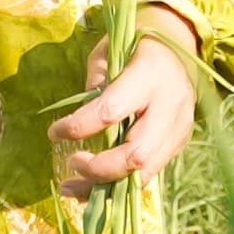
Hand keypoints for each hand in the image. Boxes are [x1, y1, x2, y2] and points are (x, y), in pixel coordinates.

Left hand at [52, 33, 198, 196]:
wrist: (180, 50)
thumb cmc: (136, 46)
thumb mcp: (109, 51)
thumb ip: (95, 84)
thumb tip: (79, 121)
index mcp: (149, 74)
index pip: (111, 111)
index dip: (79, 126)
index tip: (54, 132)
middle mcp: (169, 105)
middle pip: (135, 154)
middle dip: (98, 168)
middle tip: (71, 162)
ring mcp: (178, 128)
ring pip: (144, 172)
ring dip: (104, 186)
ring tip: (71, 187)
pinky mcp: (179, 143)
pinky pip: (148, 172)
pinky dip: (118, 183)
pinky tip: (92, 187)